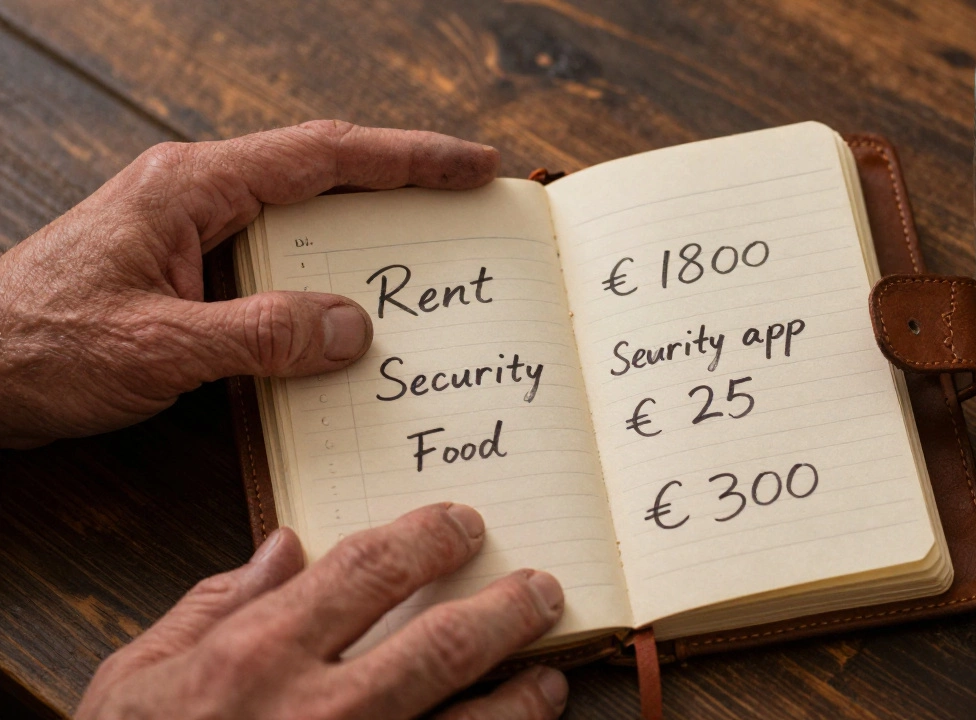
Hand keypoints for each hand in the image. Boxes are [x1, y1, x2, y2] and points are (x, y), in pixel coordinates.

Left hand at [0, 120, 498, 447]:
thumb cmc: (39, 348)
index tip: (472, 165)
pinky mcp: (187, 266)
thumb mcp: (159, 348)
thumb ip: (260, 334)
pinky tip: (352, 305)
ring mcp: (192, 228)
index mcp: (193, 187)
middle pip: (324, 172)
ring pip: (303, 216)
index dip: (409, 159)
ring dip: (366, 229)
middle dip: (403, 183)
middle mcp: (197, 193)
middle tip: (471, 199)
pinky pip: (276, 256)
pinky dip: (324, 271)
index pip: (324, 156)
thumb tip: (353, 326)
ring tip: (430, 250)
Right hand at [76, 504, 568, 718]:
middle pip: (442, 646)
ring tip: (548, 679)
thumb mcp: (136, 677)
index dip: (430, 537)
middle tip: (542, 589)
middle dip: (506, 611)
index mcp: (256, 658)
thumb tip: (283, 545)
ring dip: (522, 700)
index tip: (465, 524)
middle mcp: (316, 713)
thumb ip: (214, 603)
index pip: (369, 570)